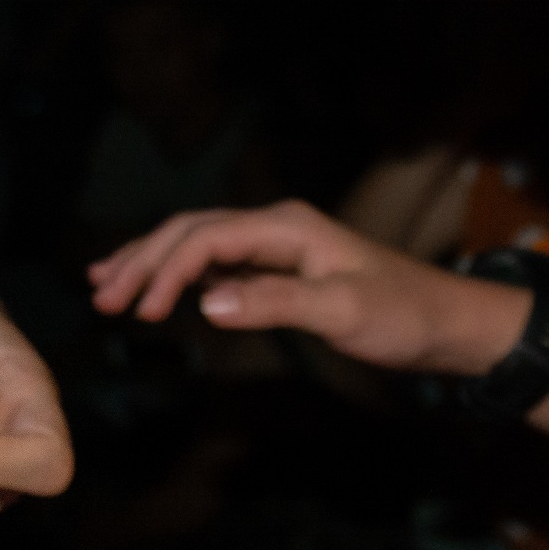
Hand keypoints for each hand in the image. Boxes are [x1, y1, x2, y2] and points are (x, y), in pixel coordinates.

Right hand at [91, 199, 512, 370]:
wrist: (447, 323)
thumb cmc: (404, 315)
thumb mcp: (342, 313)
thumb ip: (274, 303)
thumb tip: (207, 303)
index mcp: (287, 227)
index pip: (206, 239)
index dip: (165, 272)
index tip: (142, 313)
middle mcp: (276, 226)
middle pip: (190, 232)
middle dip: (142, 261)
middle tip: (101, 298)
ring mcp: (277, 245)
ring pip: (198, 244)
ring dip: (151, 263)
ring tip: (105, 286)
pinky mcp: (281, 268)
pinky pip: (216, 263)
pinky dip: (179, 276)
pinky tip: (158, 290)